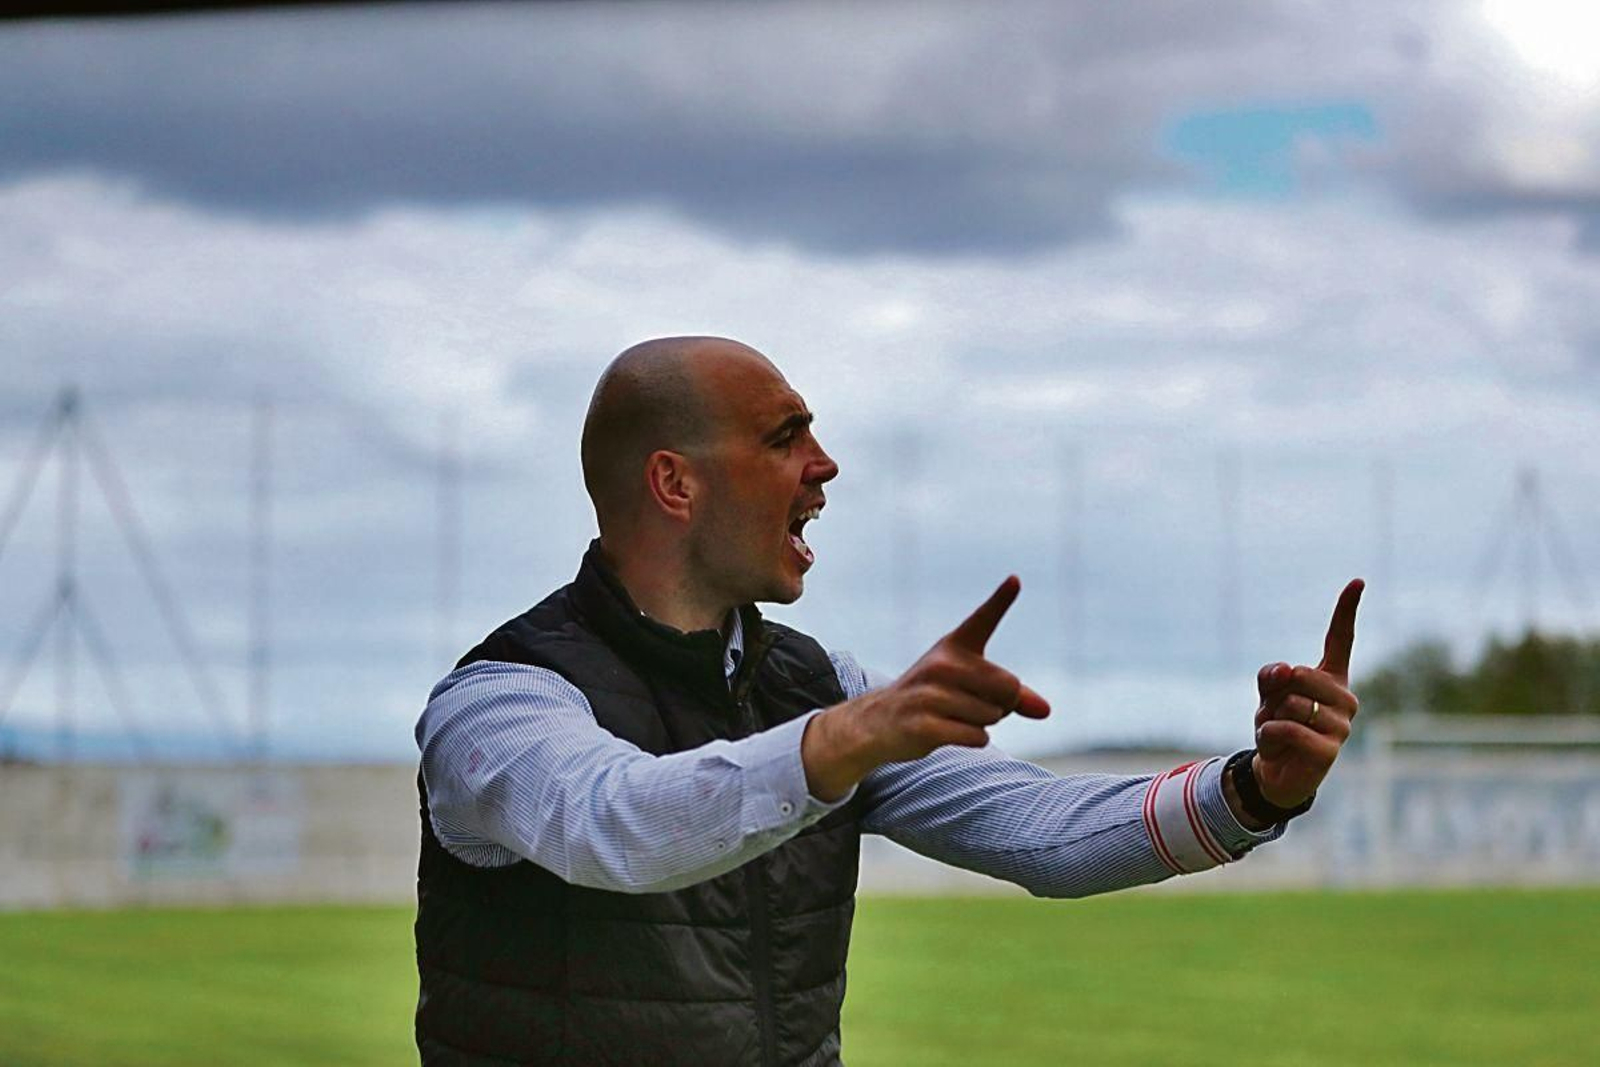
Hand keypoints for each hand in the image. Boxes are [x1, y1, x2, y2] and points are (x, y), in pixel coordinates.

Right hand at [802, 576, 1049, 800]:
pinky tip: (945, 732)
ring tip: (950, 716)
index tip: (1016, 579)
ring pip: (992, 716)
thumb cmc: (934, 698)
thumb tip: (1046, 711)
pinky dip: (971, 739)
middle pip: (1009, 687)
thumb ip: (1012, 695)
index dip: (1001, 599)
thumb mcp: (972, 688)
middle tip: (969, 704)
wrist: (879, 722)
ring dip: (981, 724)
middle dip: (1001, 705)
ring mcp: (929, 694)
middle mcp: (942, 665)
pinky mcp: (924, 724)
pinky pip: (978, 737)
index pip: (983, 619)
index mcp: (954, 647)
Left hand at [1249, 578, 1363, 808]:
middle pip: (1298, 674)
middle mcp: (1344, 698)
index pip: (1339, 640)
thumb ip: (1272, 676)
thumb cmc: (1277, 727)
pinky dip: (1269, 735)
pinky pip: (1287, 729)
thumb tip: (1286, 670)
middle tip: (1275, 712)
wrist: (1277, 773)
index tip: (1357, 581)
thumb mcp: (1267, 695)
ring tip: (1278, 732)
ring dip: (1269, 718)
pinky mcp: (1330, 750)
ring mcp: (1341, 725)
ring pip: (1290, 704)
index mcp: (1331, 679)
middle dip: (1274, 693)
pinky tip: (1277, 748)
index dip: (1346, 610)